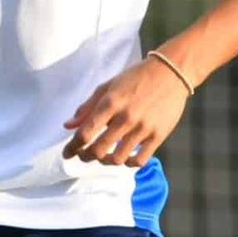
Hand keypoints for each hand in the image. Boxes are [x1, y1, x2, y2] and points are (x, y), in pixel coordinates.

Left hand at [62, 55, 191, 166]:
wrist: (170, 73)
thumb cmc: (136, 78)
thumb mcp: (108, 86)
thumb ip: (87, 107)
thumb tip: (68, 126)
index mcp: (111, 102)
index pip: (85, 133)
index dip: (72, 147)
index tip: (67, 153)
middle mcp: (126, 117)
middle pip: (99, 149)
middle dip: (86, 157)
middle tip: (83, 156)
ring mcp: (143, 128)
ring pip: (118, 159)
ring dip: (106, 161)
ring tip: (104, 156)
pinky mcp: (158, 136)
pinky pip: (140, 160)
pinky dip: (129, 164)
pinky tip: (125, 158)